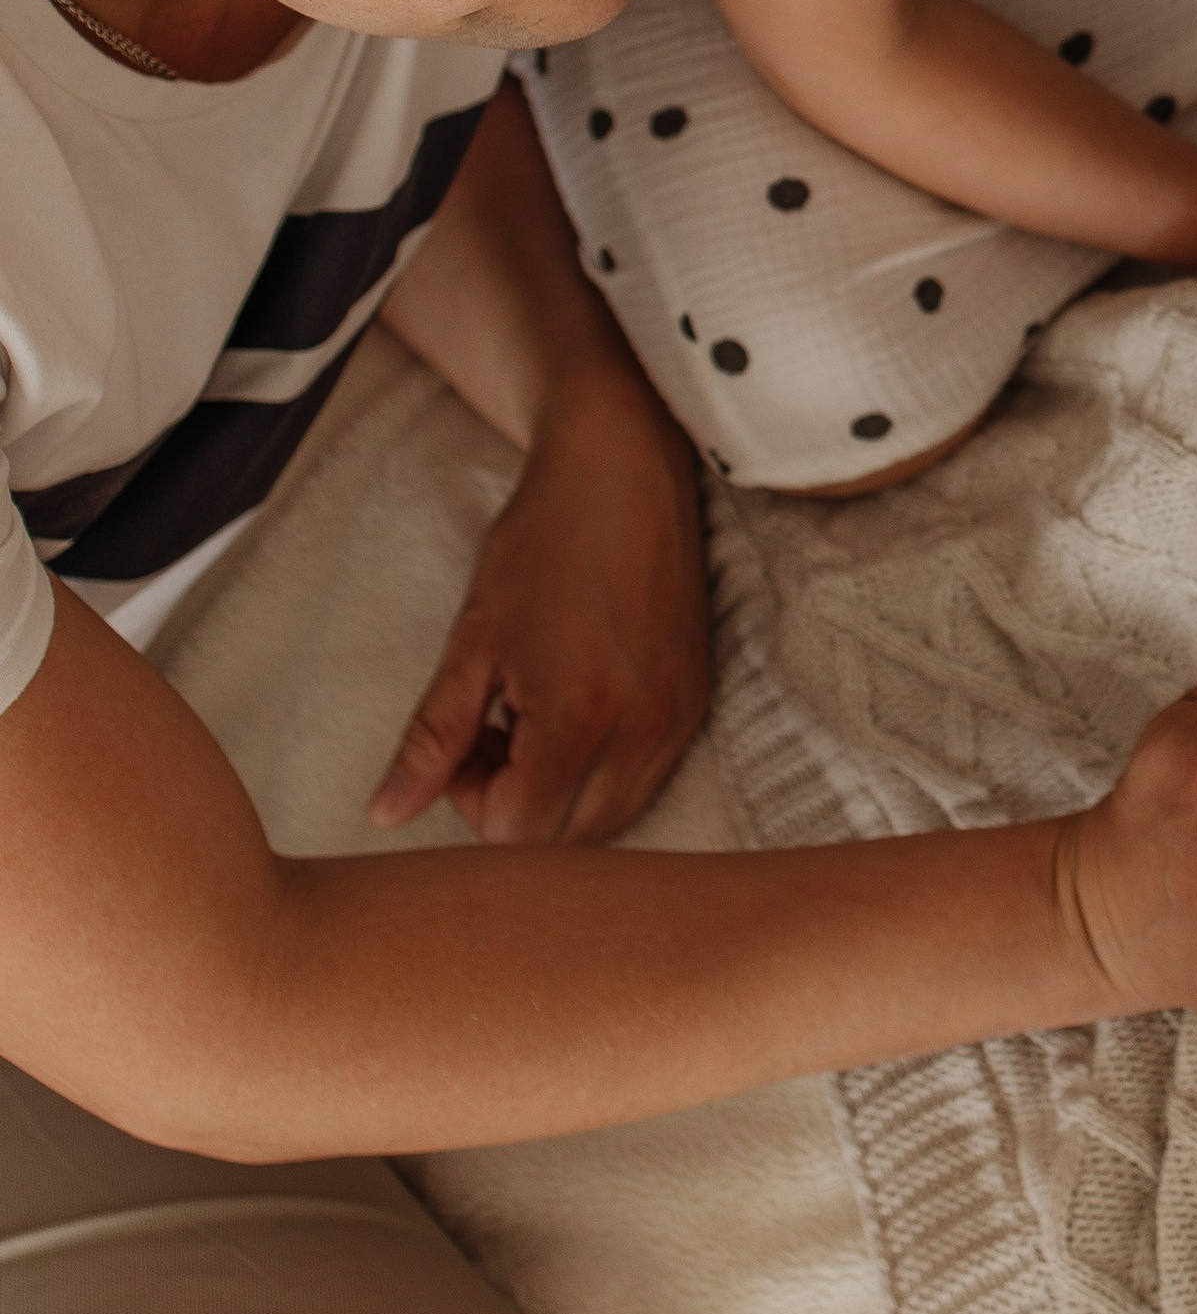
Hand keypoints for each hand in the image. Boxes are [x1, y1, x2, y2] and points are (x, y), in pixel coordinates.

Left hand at [369, 364, 709, 845]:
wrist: (624, 471)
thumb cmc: (539, 544)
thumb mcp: (471, 641)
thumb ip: (432, 739)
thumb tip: (384, 814)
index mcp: (578, 718)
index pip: (514, 832)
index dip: (470, 799)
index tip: (465, 737)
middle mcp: (641, 732)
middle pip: (564, 842)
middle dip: (515, 806)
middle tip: (491, 732)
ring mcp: (677, 722)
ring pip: (609, 822)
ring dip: (559, 797)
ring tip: (532, 721)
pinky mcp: (695, 706)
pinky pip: (643, 782)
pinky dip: (600, 773)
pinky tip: (576, 709)